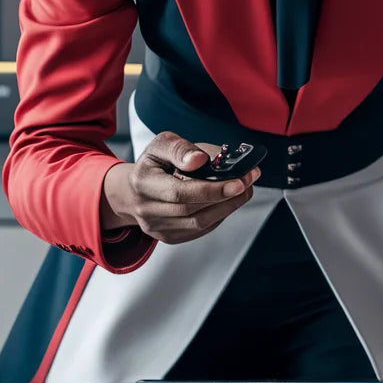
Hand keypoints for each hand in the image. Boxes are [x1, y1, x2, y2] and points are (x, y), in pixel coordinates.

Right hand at [100, 132, 260, 244]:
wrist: (133, 191)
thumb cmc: (152, 164)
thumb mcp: (161, 145)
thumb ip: (180, 148)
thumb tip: (201, 159)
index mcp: (143, 183)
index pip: (180, 192)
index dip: (211, 189)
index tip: (239, 180)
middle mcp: (146, 210)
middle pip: (192, 210)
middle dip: (227, 196)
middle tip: (249, 180)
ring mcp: (157, 228)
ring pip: (199, 223)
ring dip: (228, 207)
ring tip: (245, 189)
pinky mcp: (168, 237)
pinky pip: (200, 230)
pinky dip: (219, 215)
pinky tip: (229, 201)